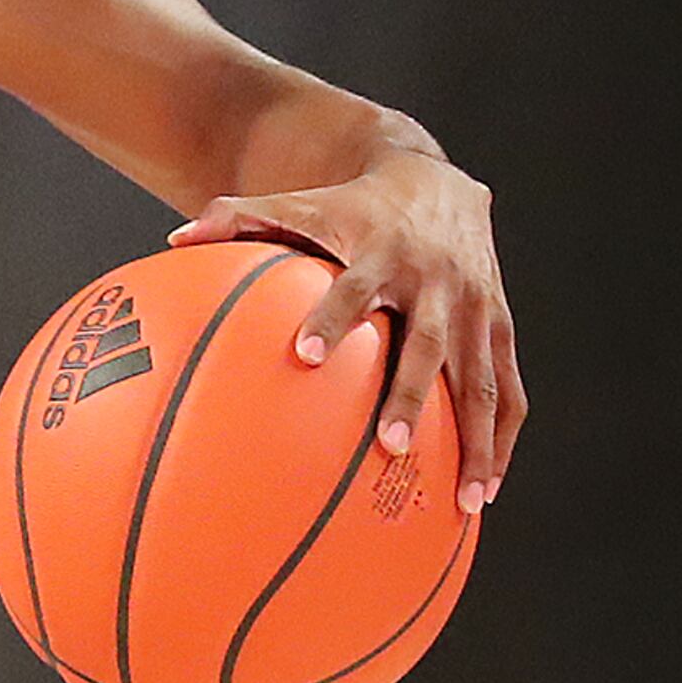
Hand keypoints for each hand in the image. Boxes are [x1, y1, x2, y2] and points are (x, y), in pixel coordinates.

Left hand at [175, 152, 522, 512]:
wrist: (437, 181)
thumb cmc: (353, 205)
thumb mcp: (299, 203)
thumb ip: (237, 219)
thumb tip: (174, 239)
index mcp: (382, 254)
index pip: (354, 288)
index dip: (332, 318)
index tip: (305, 355)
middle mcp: (435, 283)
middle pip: (427, 344)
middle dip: (411, 395)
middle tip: (390, 446)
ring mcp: (476, 309)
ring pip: (481, 380)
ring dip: (476, 440)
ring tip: (465, 500)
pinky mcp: (500, 328)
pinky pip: (506, 390)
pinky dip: (501, 438)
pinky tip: (487, 488)